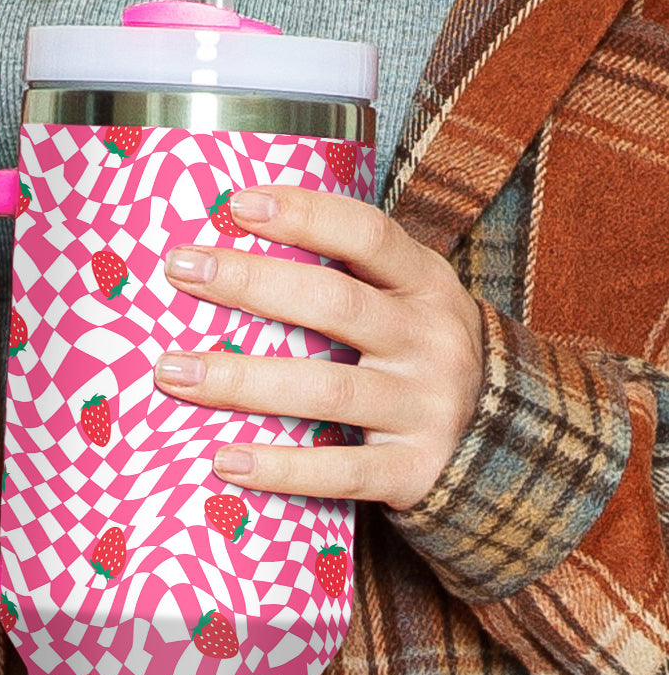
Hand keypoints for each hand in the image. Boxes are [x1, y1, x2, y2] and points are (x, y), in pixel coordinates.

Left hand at [153, 186, 483, 511]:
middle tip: (180, 270)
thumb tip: (229, 242)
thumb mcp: (405, 302)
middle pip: (335, 305)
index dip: (305, 215)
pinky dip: (279, 468)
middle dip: (250, 283)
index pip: (367, 235)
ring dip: (242, 381)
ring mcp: (425, 409)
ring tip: (172, 373)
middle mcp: (431, 341)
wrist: (502, 448)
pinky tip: (223, 460)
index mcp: (426, 285)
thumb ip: (345, 277)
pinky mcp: (413, 472)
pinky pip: (339, 471)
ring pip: (326, 391)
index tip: (237, 203)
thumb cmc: (417, 358)